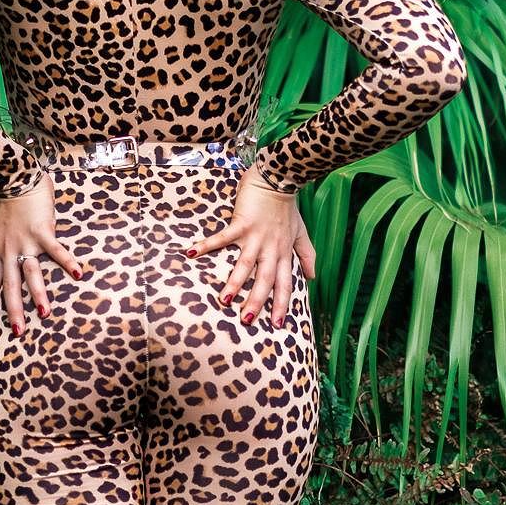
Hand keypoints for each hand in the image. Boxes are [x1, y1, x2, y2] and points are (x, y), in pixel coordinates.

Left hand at [0, 173, 82, 335]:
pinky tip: (78, 274)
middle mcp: (8, 251)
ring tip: (45, 313)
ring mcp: (26, 242)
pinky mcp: (42, 231)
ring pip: (30, 272)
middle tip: (18, 332)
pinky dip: (66, 261)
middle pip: (9, 285)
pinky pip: (55, 249)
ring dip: (37, 293)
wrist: (14, 179)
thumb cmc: (1, 204)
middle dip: (12, 310)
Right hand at [187, 162, 315, 328]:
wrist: (279, 179)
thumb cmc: (287, 207)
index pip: (284, 284)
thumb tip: (313, 277)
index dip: (281, 304)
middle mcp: (271, 248)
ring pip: (246, 264)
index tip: (277, 325)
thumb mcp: (301, 233)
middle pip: (265, 279)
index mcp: (283, 253)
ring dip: (235, 282)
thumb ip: (307, 255)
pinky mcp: (242, 223)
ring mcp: (255, 236)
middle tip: (247, 320)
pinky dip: (208, 245)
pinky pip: (223, 237)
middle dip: (257, 301)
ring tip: (225, 300)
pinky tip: (192, 253)